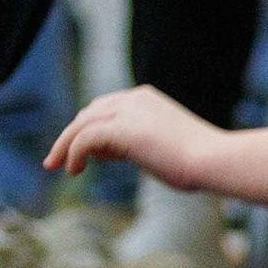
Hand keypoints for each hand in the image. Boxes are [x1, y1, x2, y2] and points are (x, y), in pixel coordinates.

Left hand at [45, 86, 227, 190]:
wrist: (212, 160)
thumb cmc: (197, 160)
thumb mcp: (163, 144)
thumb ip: (138, 142)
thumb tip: (115, 153)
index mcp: (146, 98)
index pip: (105, 108)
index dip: (88, 129)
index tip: (82, 154)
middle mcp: (134, 98)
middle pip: (88, 113)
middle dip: (70, 135)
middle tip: (57, 159)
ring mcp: (127, 111)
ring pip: (81, 124)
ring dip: (64, 145)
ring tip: (55, 165)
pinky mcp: (120, 128)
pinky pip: (84, 138)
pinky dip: (73, 153)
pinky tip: (73, 169)